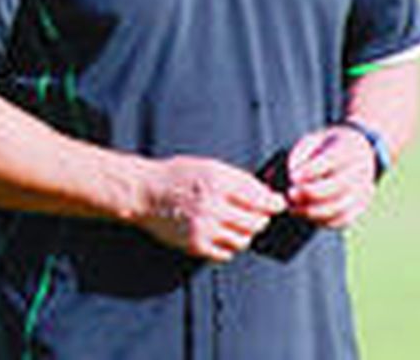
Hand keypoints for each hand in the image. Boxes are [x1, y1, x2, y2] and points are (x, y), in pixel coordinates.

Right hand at [135, 156, 285, 261]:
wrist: (143, 192)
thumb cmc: (176, 176)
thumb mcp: (208, 166)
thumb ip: (238, 179)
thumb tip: (269, 195)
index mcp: (218, 182)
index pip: (261, 199)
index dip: (274, 203)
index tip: (276, 204)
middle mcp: (213, 205)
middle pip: (256, 222)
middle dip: (260, 219)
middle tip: (253, 216)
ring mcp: (204, 227)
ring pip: (244, 240)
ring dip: (244, 234)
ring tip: (232, 225)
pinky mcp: (195, 244)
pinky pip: (226, 254)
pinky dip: (227, 248)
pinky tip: (219, 236)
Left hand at [286, 126, 377, 228]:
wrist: (354, 154)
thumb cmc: (323, 148)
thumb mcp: (311, 143)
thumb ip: (299, 155)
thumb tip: (288, 176)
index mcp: (347, 148)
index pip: (332, 159)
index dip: (311, 170)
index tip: (293, 176)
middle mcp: (359, 170)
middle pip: (339, 185)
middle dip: (313, 192)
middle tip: (290, 194)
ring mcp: (362, 191)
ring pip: (342, 206)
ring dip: (314, 210)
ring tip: (292, 208)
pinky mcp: (359, 207)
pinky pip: (343, 219)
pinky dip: (322, 221)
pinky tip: (303, 215)